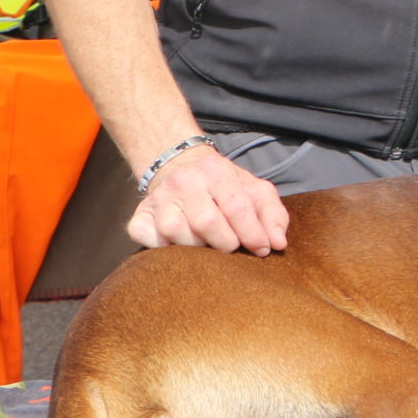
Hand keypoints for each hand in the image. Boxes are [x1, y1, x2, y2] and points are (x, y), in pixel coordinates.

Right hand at [126, 142, 289, 254]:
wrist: (178, 167)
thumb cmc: (222, 185)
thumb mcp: (252, 189)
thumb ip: (272, 213)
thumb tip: (278, 243)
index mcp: (215, 171)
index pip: (236, 206)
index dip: (252, 233)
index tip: (263, 249)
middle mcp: (183, 182)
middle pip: (206, 222)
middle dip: (226, 243)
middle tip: (233, 247)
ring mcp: (158, 200)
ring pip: (178, 234)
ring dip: (198, 247)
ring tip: (207, 243)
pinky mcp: (139, 217)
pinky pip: (150, 242)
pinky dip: (166, 250)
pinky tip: (180, 244)